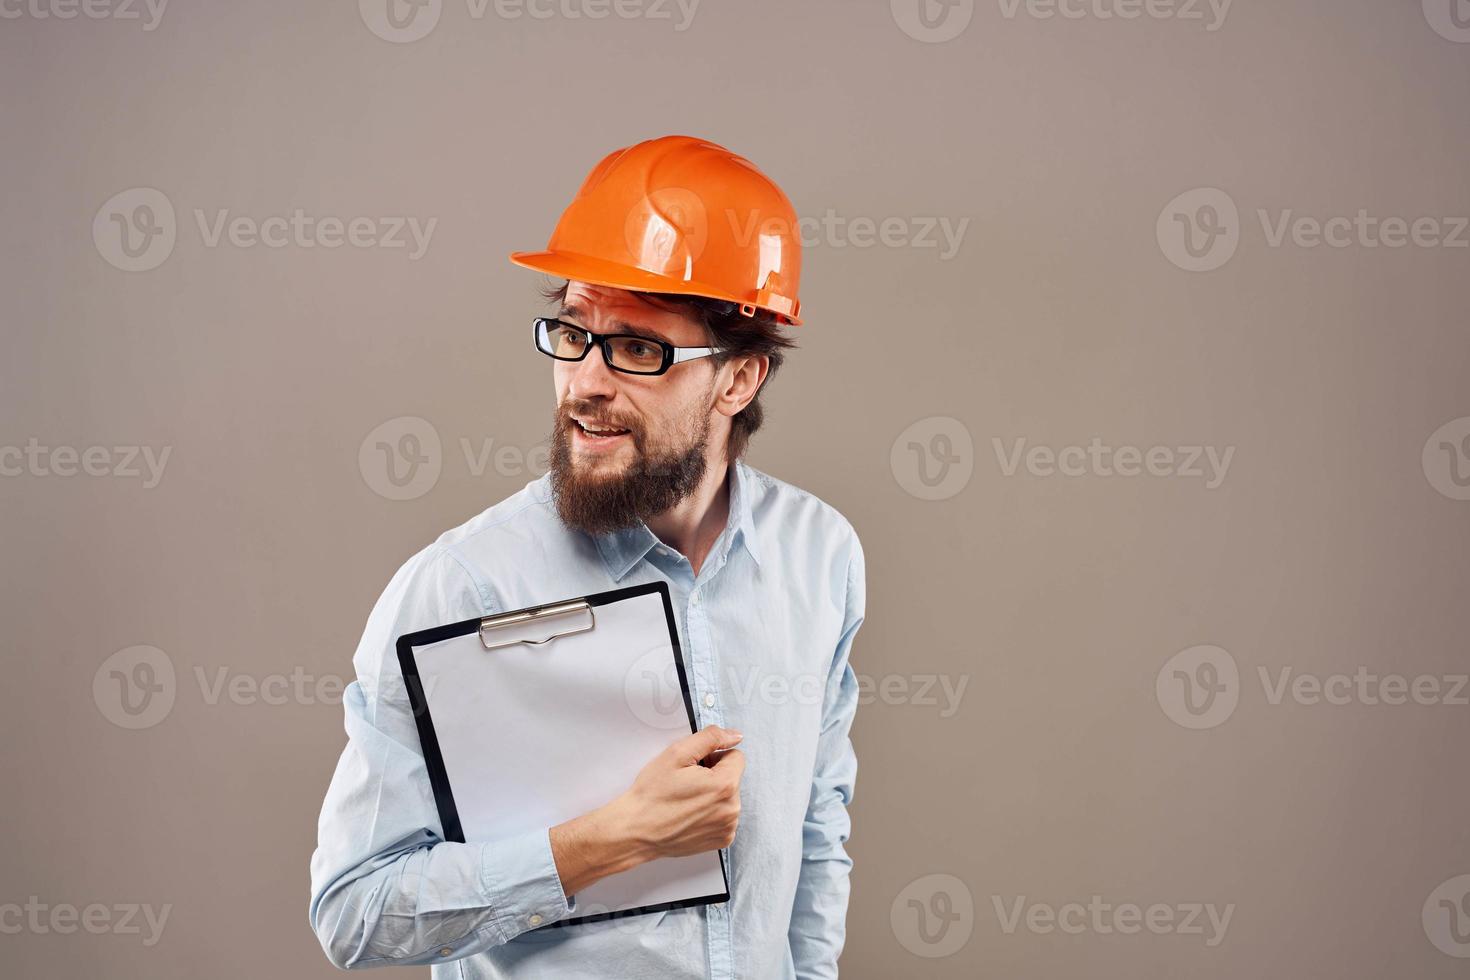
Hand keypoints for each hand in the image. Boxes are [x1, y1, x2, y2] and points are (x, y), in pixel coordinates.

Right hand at [549, 725, 744, 896]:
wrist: (636, 831)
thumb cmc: (652, 794)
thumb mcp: (677, 753)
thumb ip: (711, 738)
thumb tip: (735, 735)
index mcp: (725, 785)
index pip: (735, 756)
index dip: (713, 757)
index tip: (694, 767)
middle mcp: (732, 809)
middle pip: (732, 777)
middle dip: (713, 775)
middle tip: (686, 784)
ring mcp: (728, 827)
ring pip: (728, 797)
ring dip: (712, 794)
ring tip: (685, 800)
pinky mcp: (722, 840)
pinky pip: (724, 815)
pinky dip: (710, 812)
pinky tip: (689, 814)